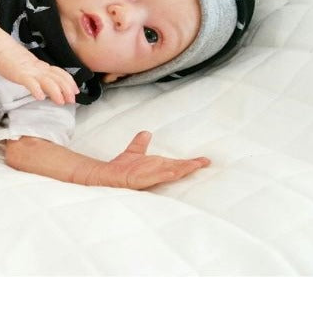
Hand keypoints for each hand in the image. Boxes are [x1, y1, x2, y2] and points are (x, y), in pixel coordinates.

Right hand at [0, 53, 79, 104]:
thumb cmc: (12, 59)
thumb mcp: (29, 67)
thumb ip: (38, 75)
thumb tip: (46, 86)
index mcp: (42, 67)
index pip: (60, 73)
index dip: (69, 82)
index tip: (75, 91)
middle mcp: (39, 68)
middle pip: (57, 78)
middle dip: (66, 89)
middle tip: (72, 100)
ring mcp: (30, 71)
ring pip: (47, 81)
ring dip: (56, 92)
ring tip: (60, 101)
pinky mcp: (19, 74)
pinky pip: (30, 82)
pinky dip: (36, 90)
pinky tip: (40, 97)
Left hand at [91, 131, 209, 189]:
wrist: (106, 175)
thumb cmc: (121, 167)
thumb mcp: (133, 152)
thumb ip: (140, 143)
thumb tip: (146, 133)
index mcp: (156, 165)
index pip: (176, 163)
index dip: (190, 162)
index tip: (204, 159)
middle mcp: (155, 171)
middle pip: (176, 167)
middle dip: (191, 165)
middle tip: (206, 162)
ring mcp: (148, 176)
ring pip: (169, 172)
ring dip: (181, 169)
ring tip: (195, 166)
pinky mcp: (140, 181)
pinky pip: (154, 177)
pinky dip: (163, 175)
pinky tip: (172, 172)